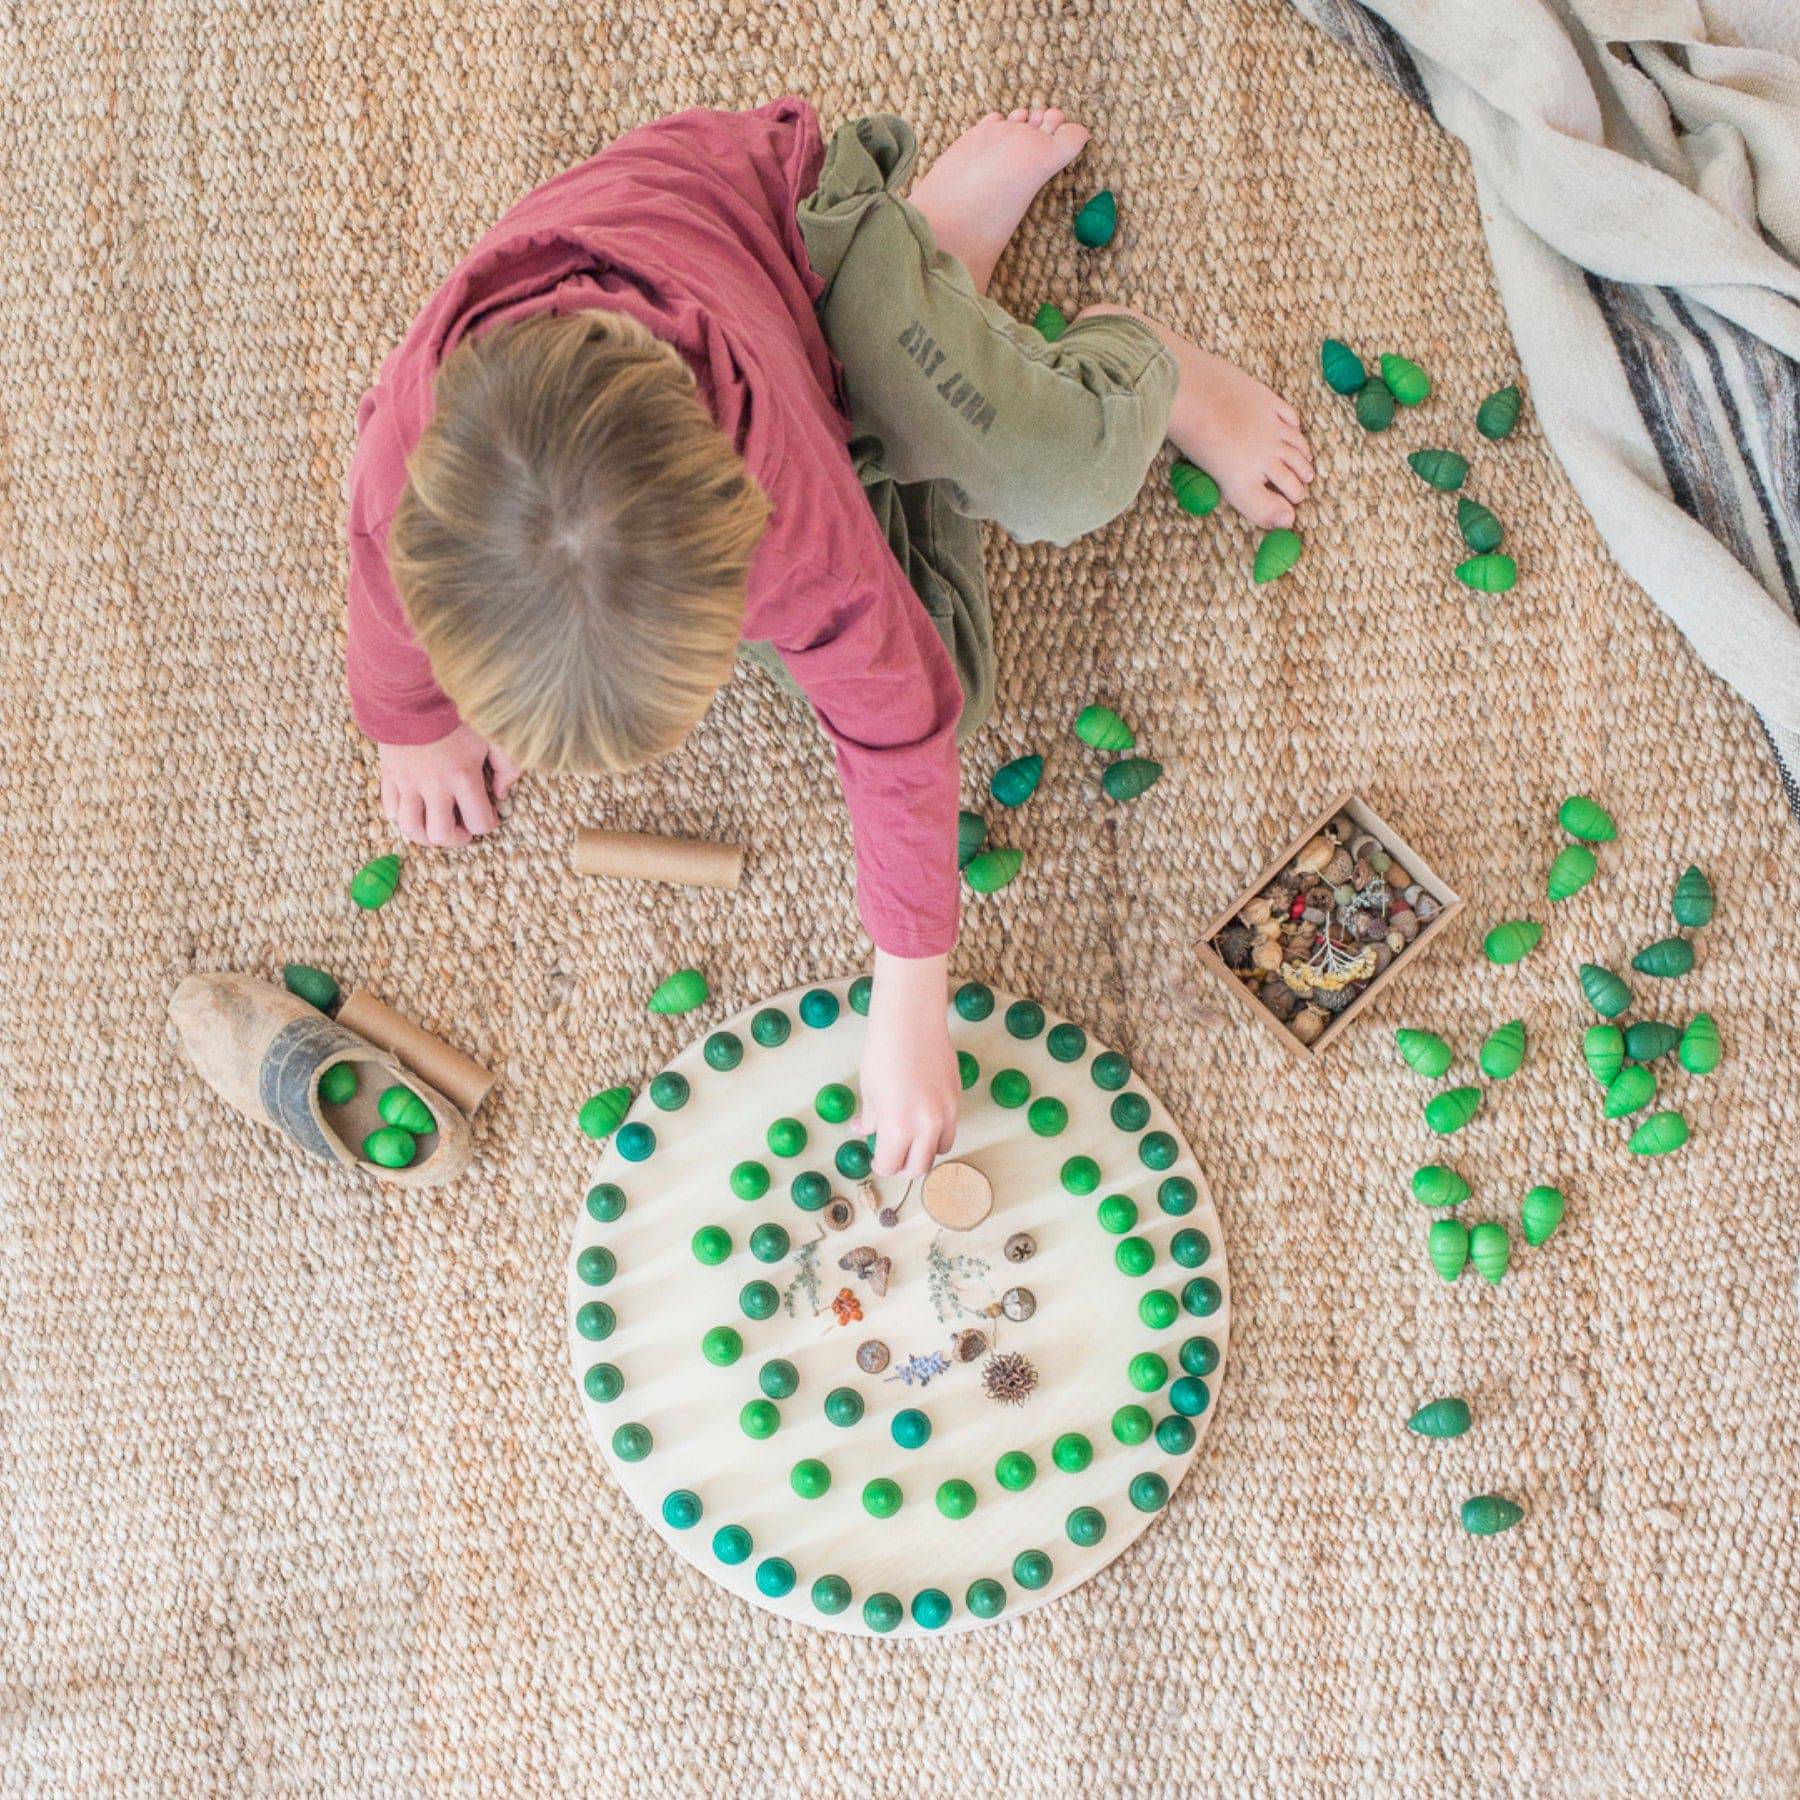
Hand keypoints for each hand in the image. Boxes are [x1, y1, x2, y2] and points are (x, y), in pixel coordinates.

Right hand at [377, 724, 521, 847]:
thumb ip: (508, 765)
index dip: (487, 824)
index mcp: (463, 776)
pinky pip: (389, 809)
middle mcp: (433, 785)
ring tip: (436, 826)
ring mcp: (407, 781)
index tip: (488, 813)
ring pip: (409, 828)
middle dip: (456, 839)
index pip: (479, 822)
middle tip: (462, 828)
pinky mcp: (389, 775)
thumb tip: (502, 793)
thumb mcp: (492, 734)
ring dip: (425, 836)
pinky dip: (401, 817)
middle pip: (440, 834)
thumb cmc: (457, 711)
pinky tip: (415, 809)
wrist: (414, 689)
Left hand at [857, 951, 959, 1177]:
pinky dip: (937, 1132)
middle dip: (903, 1165)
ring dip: (923, 1150)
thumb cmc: (882, 1052)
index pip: (891, 1166)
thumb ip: (870, 1118)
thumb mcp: (869, 1089)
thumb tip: (862, 1131)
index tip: (877, 1157)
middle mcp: (926, 1126)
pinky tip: (923, 1117)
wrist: (911, 1021)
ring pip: (939, 1151)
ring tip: (910, 1136)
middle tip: (892, 1153)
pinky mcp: (957, 1098)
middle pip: (918, 1168)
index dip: (880, 1164)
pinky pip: (950, 1128)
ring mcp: (946, 1113)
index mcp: (898, 1126)